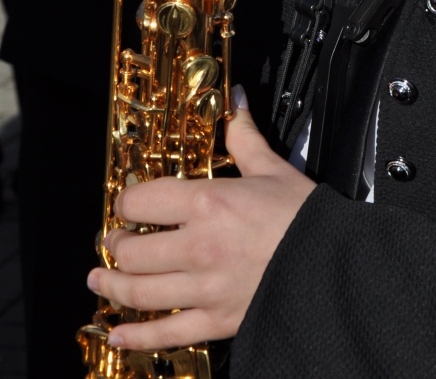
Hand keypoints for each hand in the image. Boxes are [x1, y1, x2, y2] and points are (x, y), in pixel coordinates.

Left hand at [87, 91, 315, 351]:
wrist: (335, 263)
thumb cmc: (304, 215)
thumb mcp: (273, 168)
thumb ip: (244, 137)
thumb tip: (236, 99)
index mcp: (207, 203)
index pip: (141, 203)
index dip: (125, 203)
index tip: (126, 205)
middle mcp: (198, 247)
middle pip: (132, 252)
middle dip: (114, 246)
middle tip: (112, 242)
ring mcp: (204, 288)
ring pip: (139, 293)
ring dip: (112, 286)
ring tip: (100, 280)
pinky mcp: (216, 321)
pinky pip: (166, 334)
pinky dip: (136, 336)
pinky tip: (119, 333)